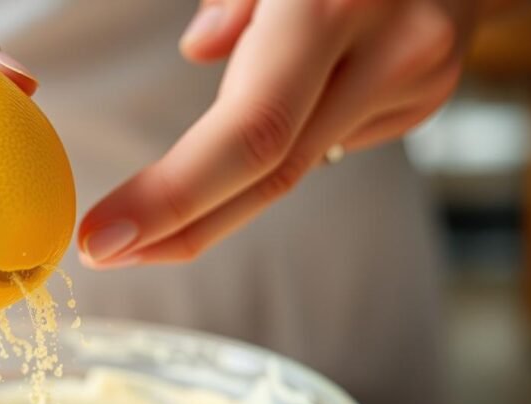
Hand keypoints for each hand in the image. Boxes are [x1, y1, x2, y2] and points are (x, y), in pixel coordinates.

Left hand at [78, 0, 483, 267]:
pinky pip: (331, 142)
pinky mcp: (423, 100)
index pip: (249, 133)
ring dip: (220, 205)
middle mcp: (384, 54)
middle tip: (111, 252)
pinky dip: (280, 151)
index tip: (107, 238)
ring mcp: (415, 84)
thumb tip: (200, 51)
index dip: (175, 197)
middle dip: (183, 227)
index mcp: (330, 7)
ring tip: (150, 226)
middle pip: (273, 177)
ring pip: (300, 169)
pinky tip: (257, 140)